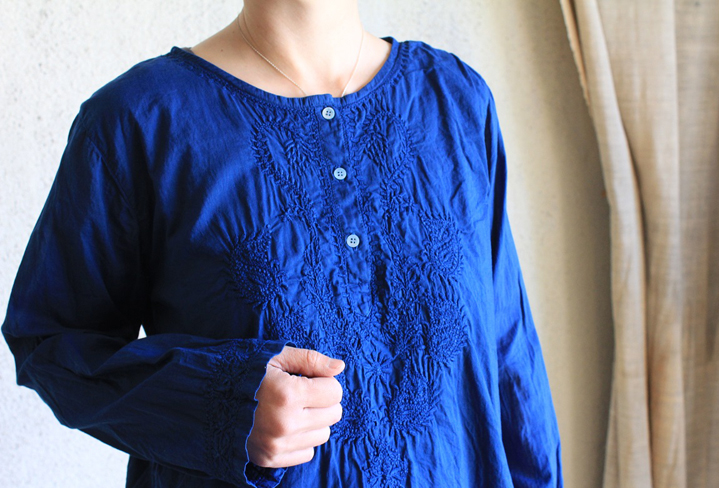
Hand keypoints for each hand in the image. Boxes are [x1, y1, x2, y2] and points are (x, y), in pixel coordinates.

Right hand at [247, 346, 344, 467]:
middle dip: (323, 401)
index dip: (324, 381)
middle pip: (333, 414)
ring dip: (314, 421)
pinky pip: (307, 452)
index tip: (308, 379)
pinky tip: (285, 425)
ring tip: (292, 409)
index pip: (334, 392)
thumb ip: (311, 360)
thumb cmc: (244, 372)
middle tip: (302, 393)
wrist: (205, 399)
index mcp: (288, 394)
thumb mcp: (277, 357)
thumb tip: (339, 367)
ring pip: (323, 434)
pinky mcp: (270, 459)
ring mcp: (277, 445)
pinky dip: (302, 439)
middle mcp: (285, 424)